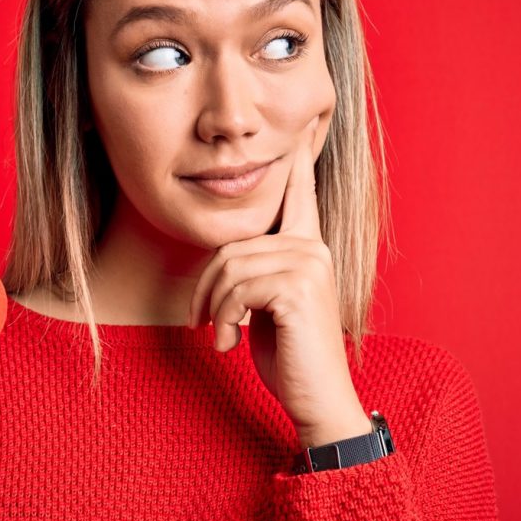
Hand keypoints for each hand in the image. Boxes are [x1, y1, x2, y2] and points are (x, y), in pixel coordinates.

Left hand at [186, 117, 371, 447]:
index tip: (303, 121)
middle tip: (203, 323)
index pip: (299, 193)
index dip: (296, 160)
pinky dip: (222, 319)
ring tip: (218, 335)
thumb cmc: (289, 355)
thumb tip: (225, 261)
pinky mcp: (298, 287)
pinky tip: (229, 343)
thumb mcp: (265, 306)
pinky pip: (237, 289)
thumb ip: (255, 273)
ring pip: (230, 267)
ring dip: (213, 308)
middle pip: (232, 246)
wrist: (317, 399)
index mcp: (308, 246)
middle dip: (207, 287)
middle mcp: (313, 247)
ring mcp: (309, 264)